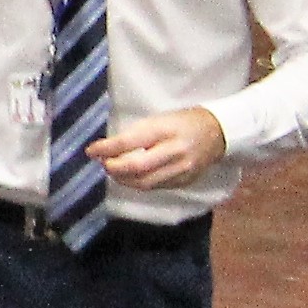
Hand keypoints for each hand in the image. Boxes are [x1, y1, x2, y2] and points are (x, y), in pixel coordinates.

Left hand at [94, 106, 227, 190]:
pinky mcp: (186, 181)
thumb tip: (107, 149)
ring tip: (114, 171)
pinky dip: (139, 183)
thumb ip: (134, 134)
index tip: (90, 151)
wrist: (217, 132)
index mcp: (165, 130)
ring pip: (145, 183)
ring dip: (123, 179)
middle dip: (114, 168)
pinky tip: (131, 177)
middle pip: (137, 168)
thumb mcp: (157, 120)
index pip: (129, 142)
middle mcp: (175, 152)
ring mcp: (182, 169)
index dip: (106, 149)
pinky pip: (156, 187)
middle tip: (103, 163)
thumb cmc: (181, 122)